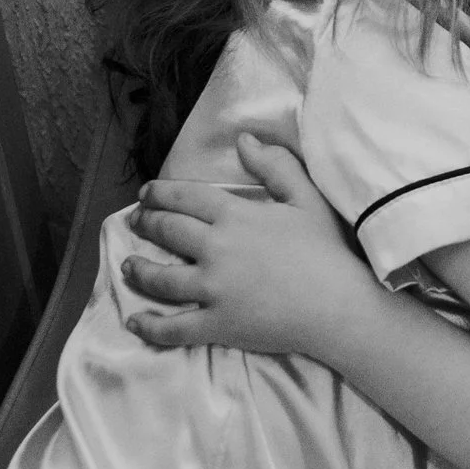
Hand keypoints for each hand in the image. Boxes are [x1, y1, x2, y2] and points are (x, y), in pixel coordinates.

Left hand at [123, 134, 382, 359]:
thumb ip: (274, 165)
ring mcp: (213, 289)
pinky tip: (134, 322)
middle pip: (167, 231)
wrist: (340, 306)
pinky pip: (174, 328)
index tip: (145, 194)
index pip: (184, 197)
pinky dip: (150, 327)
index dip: (159, 193)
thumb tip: (243, 140)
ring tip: (129, 266)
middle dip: (145, 224)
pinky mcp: (217, 324)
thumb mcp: (306, 198)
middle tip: (135, 223)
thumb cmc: (328, 251)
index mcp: (235, 215)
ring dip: (139, 270)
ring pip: (161, 278)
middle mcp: (215, 248)